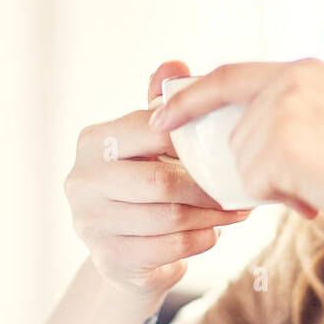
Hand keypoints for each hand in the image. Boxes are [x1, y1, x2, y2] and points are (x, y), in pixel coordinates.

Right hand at [64, 60, 252, 301]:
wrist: (123, 250)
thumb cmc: (143, 182)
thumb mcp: (149, 141)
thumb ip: (161, 102)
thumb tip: (176, 64)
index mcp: (93, 142)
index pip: (150, 130)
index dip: (192, 138)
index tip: (227, 143)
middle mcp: (82, 181)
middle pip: (161, 182)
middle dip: (208, 186)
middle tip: (241, 185)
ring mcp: (90, 223)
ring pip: (169, 218)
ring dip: (212, 215)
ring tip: (237, 210)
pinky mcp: (109, 259)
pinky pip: (170, 248)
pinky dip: (201, 239)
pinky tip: (214, 232)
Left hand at [149, 58, 323, 240]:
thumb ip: (306, 114)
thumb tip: (255, 136)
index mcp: (312, 69)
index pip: (232, 76)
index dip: (192, 95)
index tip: (163, 114)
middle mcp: (294, 78)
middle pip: (236, 129)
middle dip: (247, 164)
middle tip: (293, 183)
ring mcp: (285, 105)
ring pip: (242, 158)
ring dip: (272, 184)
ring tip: (321, 187)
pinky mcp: (280, 139)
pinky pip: (250, 181)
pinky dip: (276, 199)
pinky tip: (314, 196)